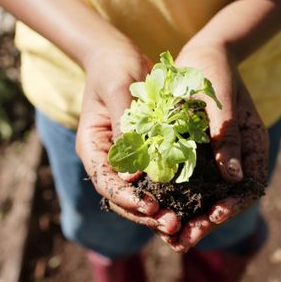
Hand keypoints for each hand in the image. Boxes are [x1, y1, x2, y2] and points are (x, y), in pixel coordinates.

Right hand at [75, 42, 180, 234]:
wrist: (120, 56)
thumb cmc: (115, 67)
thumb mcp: (119, 90)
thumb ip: (125, 130)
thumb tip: (129, 176)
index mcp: (91, 146)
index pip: (105, 182)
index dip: (126, 199)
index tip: (151, 207)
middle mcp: (105, 158)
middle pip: (120, 198)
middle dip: (145, 213)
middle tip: (172, 225)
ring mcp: (123, 159)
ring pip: (137, 195)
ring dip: (158, 211)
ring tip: (182, 223)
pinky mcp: (142, 155)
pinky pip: (153, 181)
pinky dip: (168, 195)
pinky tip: (189, 204)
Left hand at [158, 41, 268, 252]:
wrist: (202, 53)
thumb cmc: (214, 69)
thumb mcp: (220, 99)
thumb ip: (227, 135)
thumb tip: (235, 178)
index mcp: (252, 145)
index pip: (249, 186)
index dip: (231, 206)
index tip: (211, 217)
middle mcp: (237, 157)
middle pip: (227, 200)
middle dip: (205, 222)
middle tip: (181, 241)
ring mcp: (218, 158)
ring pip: (208, 197)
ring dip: (190, 218)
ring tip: (170, 238)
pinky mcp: (198, 156)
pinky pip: (191, 184)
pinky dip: (178, 200)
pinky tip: (159, 211)